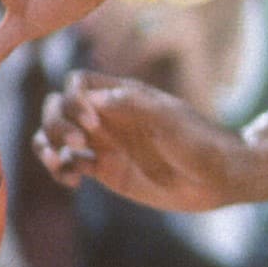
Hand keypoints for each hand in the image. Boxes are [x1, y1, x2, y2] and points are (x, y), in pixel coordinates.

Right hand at [36, 71, 245, 213]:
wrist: (219, 178)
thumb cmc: (200, 143)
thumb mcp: (170, 120)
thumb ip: (133, 105)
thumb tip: (92, 98)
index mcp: (122, 96)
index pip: (77, 84)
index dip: (73, 100)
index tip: (94, 123)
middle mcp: (108, 116)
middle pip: (57, 108)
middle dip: (56, 123)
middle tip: (81, 146)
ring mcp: (105, 143)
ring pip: (56, 135)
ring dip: (48, 146)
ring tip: (63, 165)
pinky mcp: (106, 170)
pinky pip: (67, 164)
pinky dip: (59, 169)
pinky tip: (74, 182)